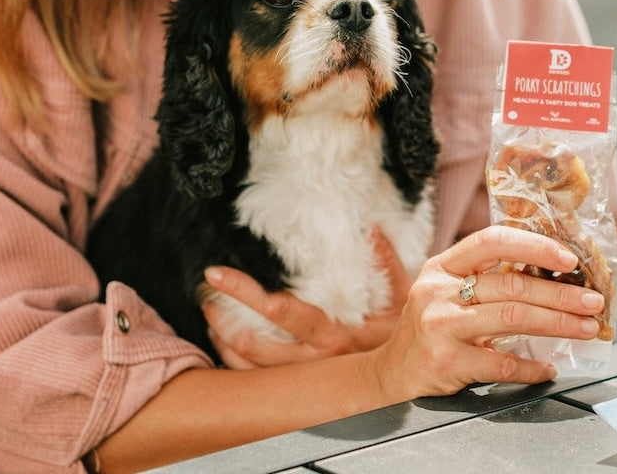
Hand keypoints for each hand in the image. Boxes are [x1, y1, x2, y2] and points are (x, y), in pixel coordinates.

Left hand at [202, 227, 412, 367]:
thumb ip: (384, 259)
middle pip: (256, 342)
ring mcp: (304, 379)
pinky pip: (256, 382)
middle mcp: (316, 362)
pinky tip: (223, 341)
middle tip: (207, 292)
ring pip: (250, 366)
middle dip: (224, 316)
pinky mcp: (297, 390)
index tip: (221, 273)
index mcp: (337, 333)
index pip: (284, 312)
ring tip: (210, 312)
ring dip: (223, 338)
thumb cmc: (403, 330)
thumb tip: (369, 227)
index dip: (248, 293)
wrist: (409, 373)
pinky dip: (232, 362)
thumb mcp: (403, 292)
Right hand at [367, 225, 605, 400]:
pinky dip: (532, 367)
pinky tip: (548, 368)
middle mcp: (439, 291)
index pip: (491, 242)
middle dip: (560, 294)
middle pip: (511, 284)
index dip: (533, 247)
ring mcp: (441, 326)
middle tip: (592, 301)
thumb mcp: (448, 292)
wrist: (393, 373)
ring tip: (585, 328)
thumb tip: (550, 275)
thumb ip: (486, 280)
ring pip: (512, 318)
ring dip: (557, 324)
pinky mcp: (447, 363)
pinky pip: (501, 364)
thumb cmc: (432, 326)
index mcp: (442, 265)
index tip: (568, 259)